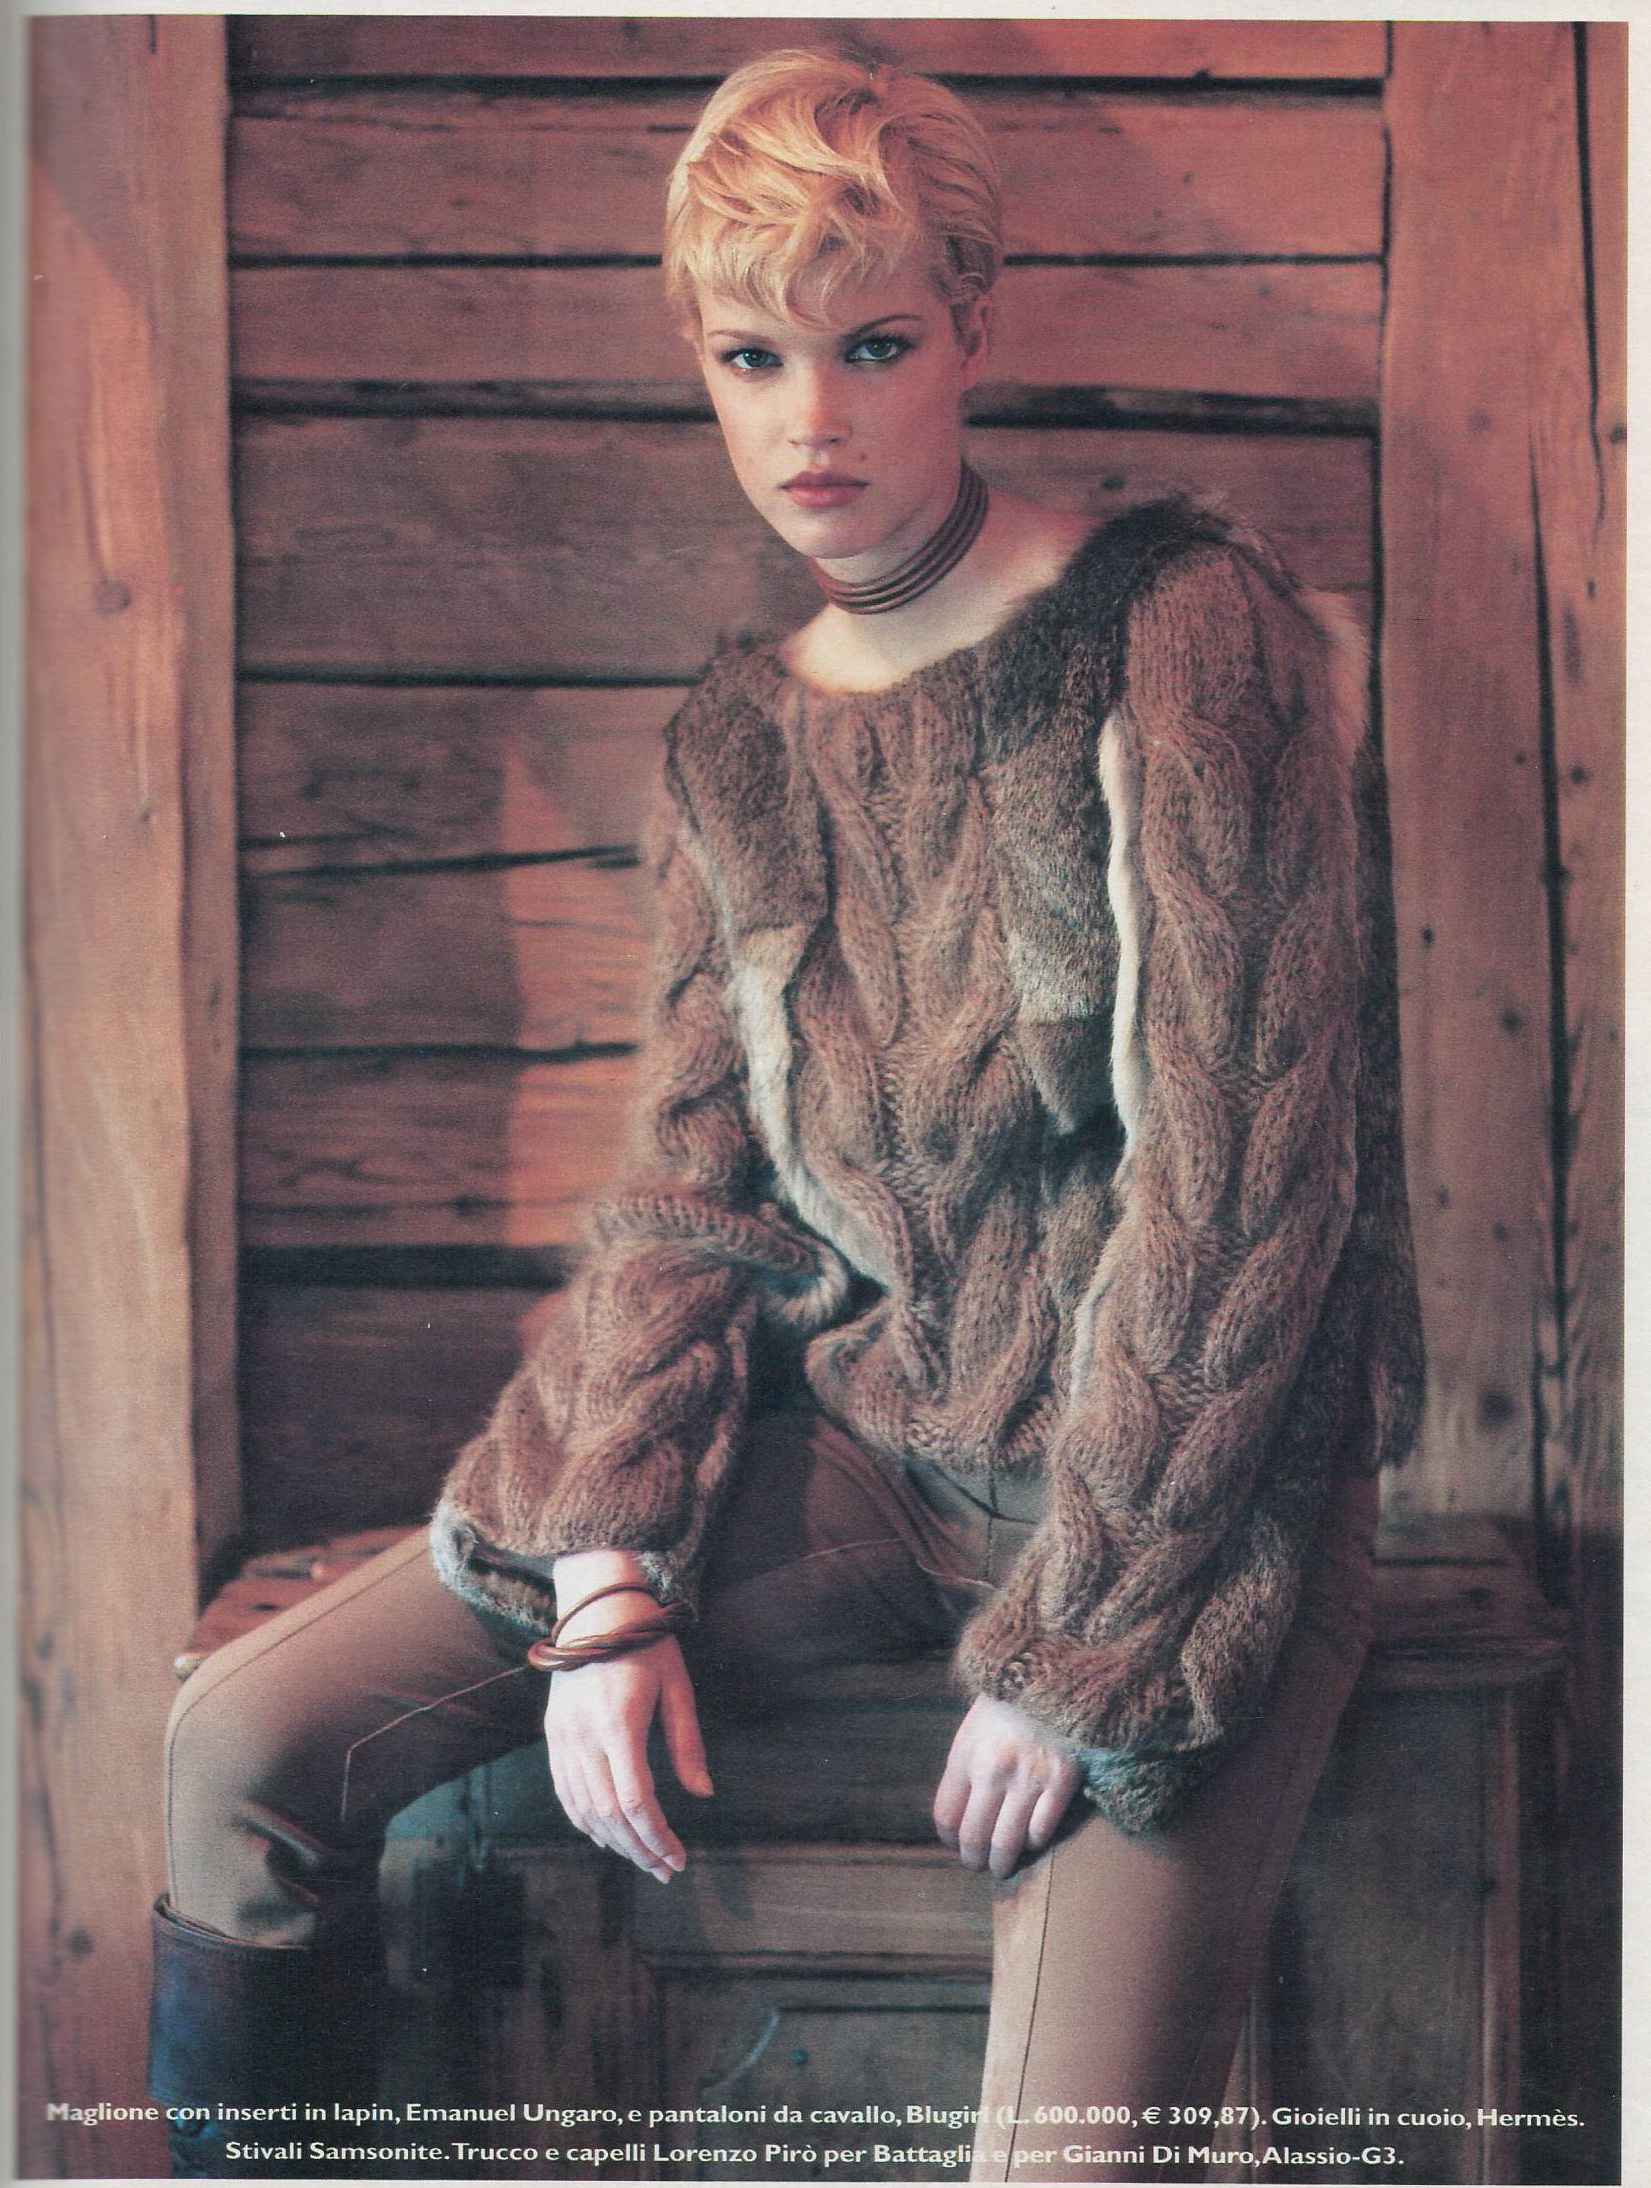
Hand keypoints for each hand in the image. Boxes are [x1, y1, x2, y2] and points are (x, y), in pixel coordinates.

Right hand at [543, 1550, 712, 1883]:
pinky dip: (585, 1821)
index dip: (656, 1837)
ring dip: (613, 1842)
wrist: (597, 1608)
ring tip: (643, 1858)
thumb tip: (703, 1793)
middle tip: (666, 1870)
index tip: (678, 1858)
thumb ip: (687, 1742)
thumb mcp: (677, 1687)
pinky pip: (564, 1792)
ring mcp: (562, 1737)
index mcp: (618, 1722)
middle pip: (607, 1814)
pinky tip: (607, 1835)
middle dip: (638, 1849)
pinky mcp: (553, 1735)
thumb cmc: (647, 1643)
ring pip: (582, 1809)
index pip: (633, 1800)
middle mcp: (583, 1734)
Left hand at [933, 1696, 1079, 1879]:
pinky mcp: (1062, 1781)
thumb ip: (965, 1765)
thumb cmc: (1010, 1700)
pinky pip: (1042, 1829)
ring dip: (1002, 1862)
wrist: (1056, 1671)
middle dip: (973, 1859)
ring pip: (1007, 1842)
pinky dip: (1035, 1841)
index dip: (949, 1838)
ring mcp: (1029, 1777)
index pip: (946, 1815)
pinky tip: (1032, 1839)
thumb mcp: (974, 1725)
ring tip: (1002, 1867)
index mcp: (965, 1753)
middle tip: (978, 1865)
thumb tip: (959, 1815)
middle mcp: (993, 1770)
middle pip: (974, 1836)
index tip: (955, 1843)